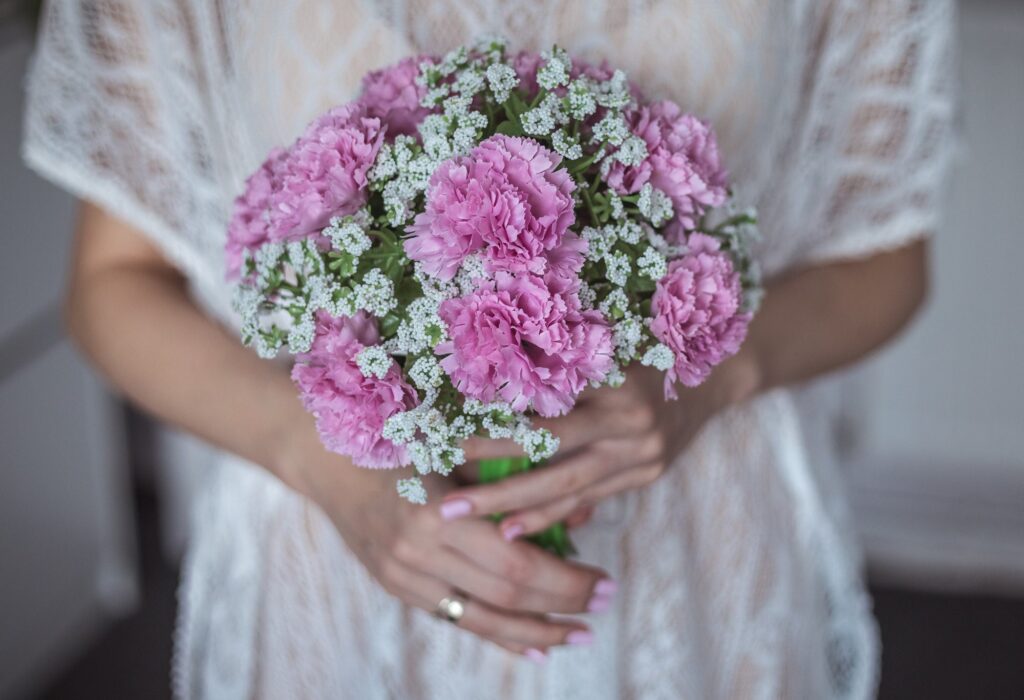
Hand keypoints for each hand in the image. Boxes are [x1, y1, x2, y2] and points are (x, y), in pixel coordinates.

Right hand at [283, 420, 615, 658]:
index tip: (604, 579)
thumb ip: (513, 470)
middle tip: (604, 603)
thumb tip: (577, 500)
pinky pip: (456, 620)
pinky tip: (532, 647)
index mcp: (437, 516)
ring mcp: (404, 578)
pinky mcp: (398, 588)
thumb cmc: (396, 435)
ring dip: (534, 631)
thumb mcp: (455, 443)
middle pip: (506, 595)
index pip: (518, 565)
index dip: (566, 581)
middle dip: (562, 604)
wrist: (326, 456)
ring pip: (481, 619)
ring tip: (577, 634)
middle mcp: (419, 556)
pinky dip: (497, 634)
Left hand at [447, 358, 757, 537]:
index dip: (491, 417)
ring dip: (512, 504)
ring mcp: (640, 452)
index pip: (540, 400)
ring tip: (464, 517)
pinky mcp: (646, 474)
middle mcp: (627, 418)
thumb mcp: (607, 338)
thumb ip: (560, 357)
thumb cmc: (648, 343)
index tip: (443, 428)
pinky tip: (514, 529)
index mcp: (610, 375)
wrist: (717, 372)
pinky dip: (551, 513)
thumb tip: (488, 376)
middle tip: (441, 490)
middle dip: (489, 471)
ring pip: (565, 484)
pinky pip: (590, 497)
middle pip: (545, 449)